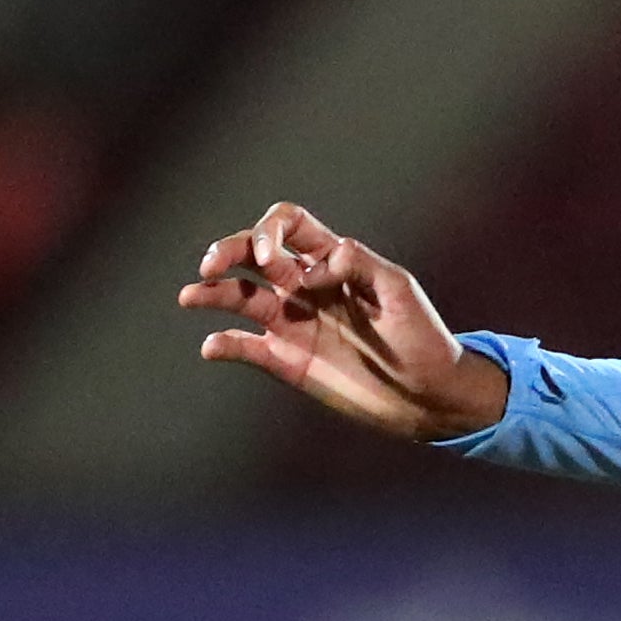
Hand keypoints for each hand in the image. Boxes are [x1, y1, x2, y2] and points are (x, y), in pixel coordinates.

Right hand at [177, 202, 508, 440]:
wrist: (429, 395)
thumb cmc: (422, 338)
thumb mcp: (399, 291)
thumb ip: (359, 264)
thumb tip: (316, 262)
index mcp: (333, 262)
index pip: (289, 225)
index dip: (270, 230)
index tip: (272, 260)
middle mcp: (306, 286)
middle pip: (253, 255)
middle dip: (228, 251)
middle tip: (211, 265)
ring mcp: (294, 323)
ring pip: (240, 298)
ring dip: (212, 294)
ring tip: (190, 296)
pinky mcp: (287, 360)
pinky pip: (245, 347)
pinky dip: (224, 345)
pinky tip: (212, 346)